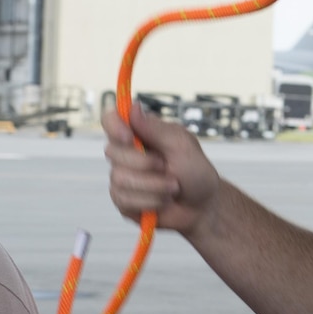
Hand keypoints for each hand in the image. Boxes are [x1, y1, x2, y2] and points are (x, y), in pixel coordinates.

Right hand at [102, 98, 221, 234]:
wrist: (202, 206)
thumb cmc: (195, 172)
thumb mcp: (182, 145)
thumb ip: (156, 129)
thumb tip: (133, 107)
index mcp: (139, 133)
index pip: (110, 120)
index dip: (114, 126)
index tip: (129, 137)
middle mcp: (126, 153)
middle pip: (112, 151)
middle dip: (144, 163)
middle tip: (167, 167)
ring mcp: (122, 177)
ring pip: (119, 178)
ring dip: (153, 185)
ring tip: (172, 187)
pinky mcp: (123, 200)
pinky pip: (124, 199)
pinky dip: (149, 201)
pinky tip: (162, 200)